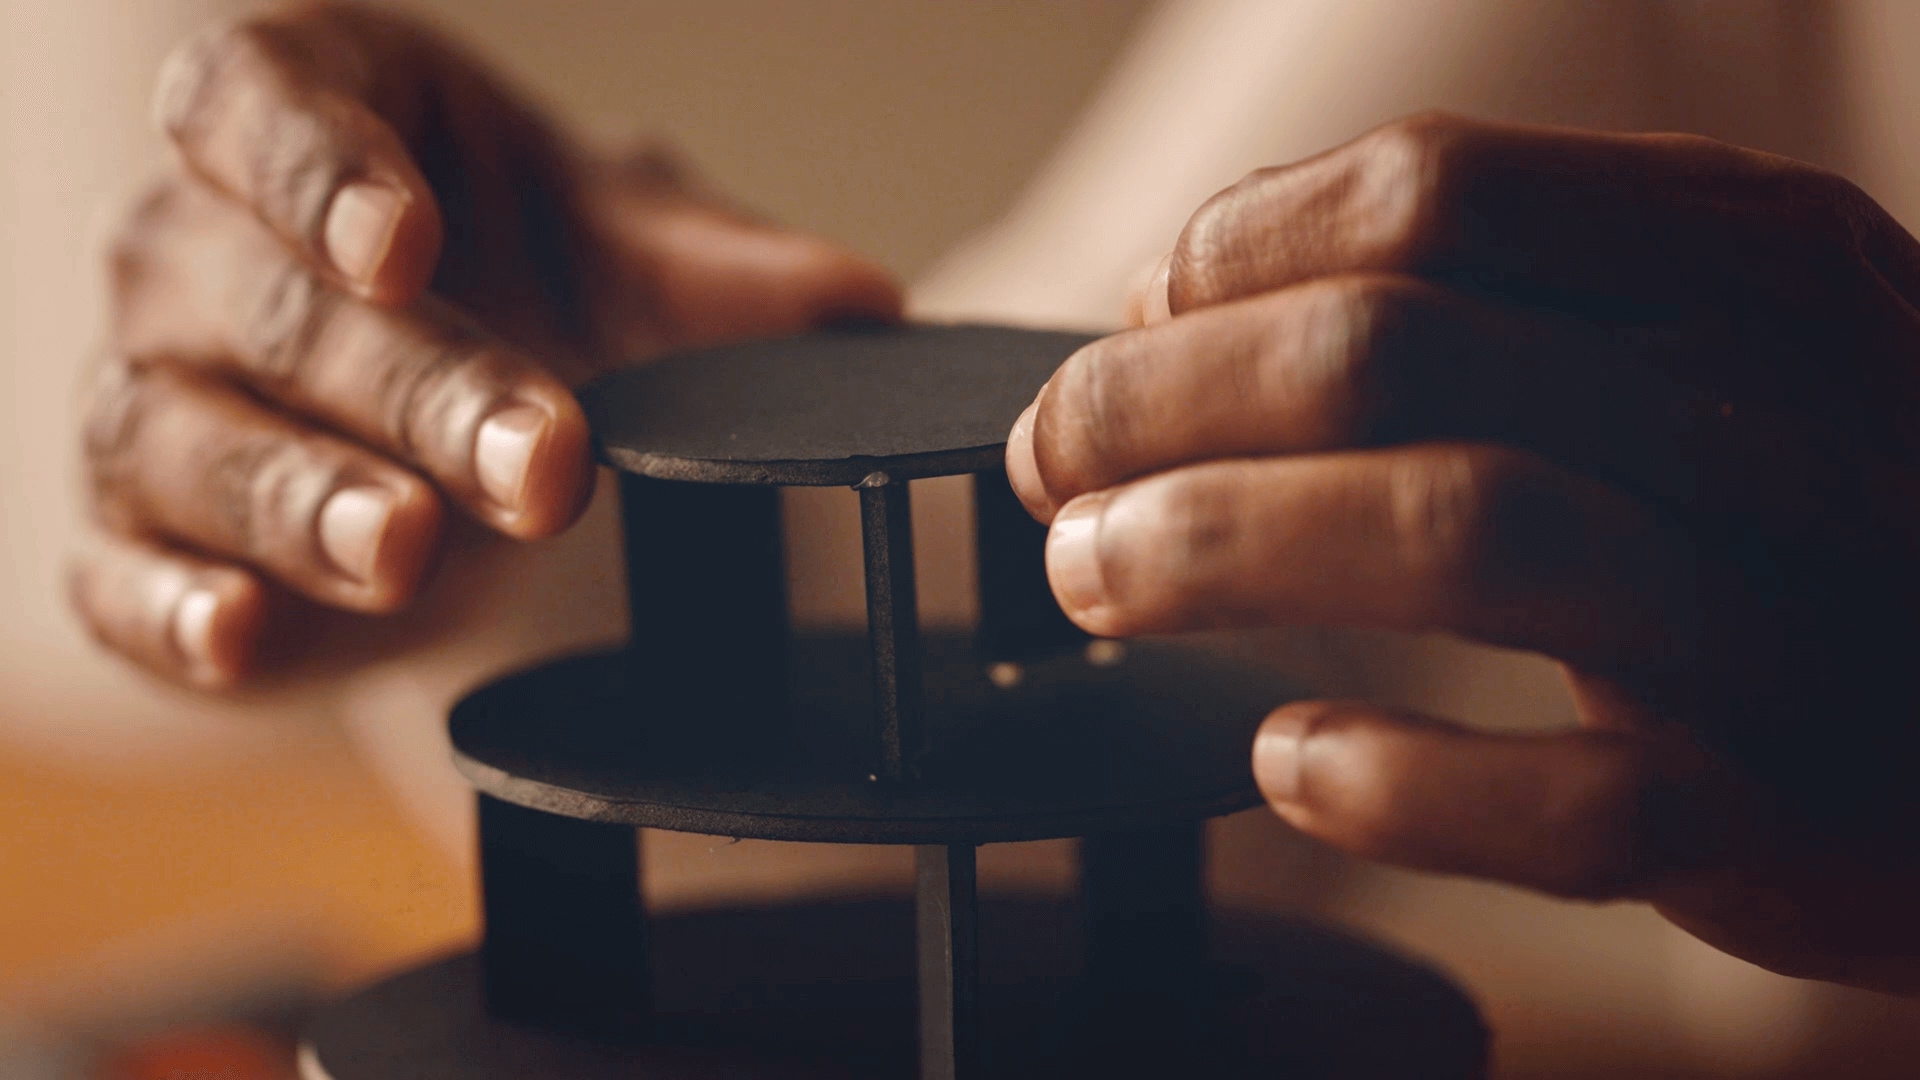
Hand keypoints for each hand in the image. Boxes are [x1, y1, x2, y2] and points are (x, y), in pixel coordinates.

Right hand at [73, 2, 900, 687]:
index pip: (258, 103)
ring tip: (409, 545)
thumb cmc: (534, 280)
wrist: (476, 415)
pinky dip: (172, 610)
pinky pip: (121, 574)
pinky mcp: (146, 544)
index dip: (317, 168)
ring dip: (300, 498)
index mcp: (308, 118)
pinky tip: (240, 634)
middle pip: (264, 298)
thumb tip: (863, 306)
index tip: (405, 241)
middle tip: (542, 458)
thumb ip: (726, 273)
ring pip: (182, 436)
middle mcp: (198, 248)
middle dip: (408, 383)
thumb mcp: (630, 257)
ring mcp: (156, 394)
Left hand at [1007, 113, 1919, 991]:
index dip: (1226, 259)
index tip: (1128, 328)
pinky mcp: (1788, 818)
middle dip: (1161, 401)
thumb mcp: (1710, 332)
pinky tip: (1286, 757)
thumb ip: (1485, 287)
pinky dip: (1394, 779)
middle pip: (1396, 350)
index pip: (1428, 191)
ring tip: (1094, 576)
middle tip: (1052, 461)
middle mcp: (1784, 410)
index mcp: (1752, 255)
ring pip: (1466, 534)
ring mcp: (1793, 622)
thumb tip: (1183, 289)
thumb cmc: (1818, 500)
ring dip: (1223, 547)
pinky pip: (1572, 804)